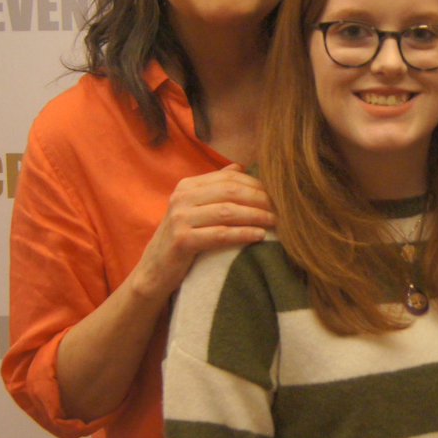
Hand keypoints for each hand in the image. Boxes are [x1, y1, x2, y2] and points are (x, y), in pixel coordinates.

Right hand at [130, 164, 275, 303]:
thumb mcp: (195, 209)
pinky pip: (220, 234)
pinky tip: (260, 236)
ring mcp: (180, 218)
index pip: (229, 178)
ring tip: (276, 222)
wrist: (155, 271)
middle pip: (231, 191)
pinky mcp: (182, 240)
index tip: (278, 195)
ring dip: (256, 216)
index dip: (257, 185)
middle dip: (261, 199)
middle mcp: (182, 197)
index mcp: (188, 186)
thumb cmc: (183, 239)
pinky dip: (243, 234)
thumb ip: (215, 188)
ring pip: (227, 211)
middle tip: (283, 209)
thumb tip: (241, 166)